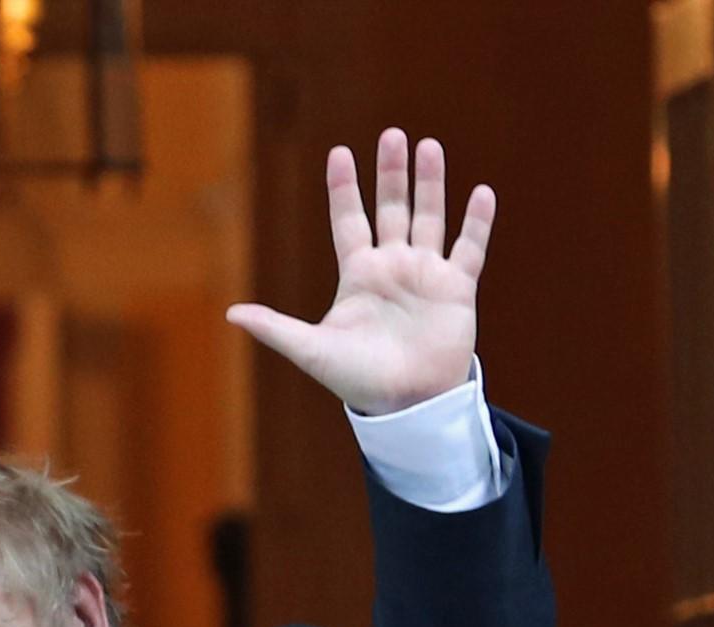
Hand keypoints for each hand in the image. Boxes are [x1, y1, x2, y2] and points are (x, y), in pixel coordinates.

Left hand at [227, 130, 492, 416]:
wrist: (407, 405)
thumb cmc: (358, 381)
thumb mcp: (313, 350)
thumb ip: (276, 329)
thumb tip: (231, 315)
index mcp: (358, 275)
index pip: (348, 219)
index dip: (344, 187)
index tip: (339, 152)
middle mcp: (392, 267)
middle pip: (392, 208)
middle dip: (391, 173)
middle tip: (393, 135)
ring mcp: (426, 275)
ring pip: (429, 217)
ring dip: (431, 183)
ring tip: (429, 147)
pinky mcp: (457, 289)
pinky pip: (469, 248)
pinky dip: (476, 222)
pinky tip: (482, 192)